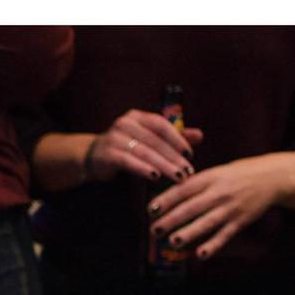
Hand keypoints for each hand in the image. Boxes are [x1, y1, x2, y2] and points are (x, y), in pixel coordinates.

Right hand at [87, 107, 202, 185]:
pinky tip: (155, 177)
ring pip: (144, 151)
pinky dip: (143, 169)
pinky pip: (128, 161)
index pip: (161, 124)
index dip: (177, 139)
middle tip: (187, 172)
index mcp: (137, 117)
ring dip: (163, 165)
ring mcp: (114, 138)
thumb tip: (200, 135)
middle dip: (173, 157)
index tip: (190, 155)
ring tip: (177, 177)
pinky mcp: (107, 153)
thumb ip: (174, 136)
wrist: (94, 156)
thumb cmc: (127, 147)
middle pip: (154, 140)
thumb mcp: (150, 139)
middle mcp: (125, 123)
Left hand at [148, 151, 294, 260]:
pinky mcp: (241, 221)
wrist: (271, 177)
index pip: (183, 189)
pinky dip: (213, 245)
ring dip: (189, 233)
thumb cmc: (238, 174)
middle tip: (154, 230)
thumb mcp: (216, 172)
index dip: (166, 200)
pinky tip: (200, 254)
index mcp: (210, 177)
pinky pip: (225, 235)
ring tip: (173, 242)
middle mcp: (219, 192)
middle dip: (171, 220)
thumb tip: (169, 195)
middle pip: (191, 207)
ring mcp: (231, 208)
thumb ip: (196, 183)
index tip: (151, 210)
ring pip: (207, 223)